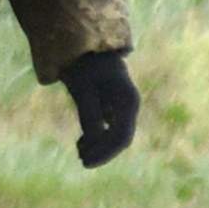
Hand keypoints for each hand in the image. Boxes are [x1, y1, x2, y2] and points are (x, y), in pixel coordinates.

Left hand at [60, 49, 138, 167]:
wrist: (84, 45)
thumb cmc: (82, 63)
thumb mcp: (82, 88)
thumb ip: (89, 113)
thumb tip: (94, 140)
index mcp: (127, 101)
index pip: (120, 136)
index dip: (105, 153)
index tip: (85, 162)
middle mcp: (129, 105)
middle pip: (120, 138)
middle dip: (102, 151)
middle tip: (81, 159)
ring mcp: (123, 106)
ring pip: (116, 134)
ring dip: (99, 146)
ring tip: (79, 150)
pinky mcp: (113, 105)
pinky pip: (110, 127)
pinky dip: (98, 137)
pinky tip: (82, 142)